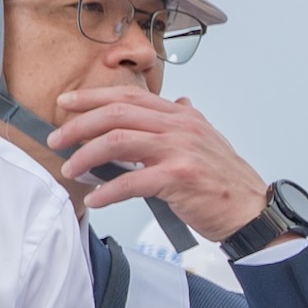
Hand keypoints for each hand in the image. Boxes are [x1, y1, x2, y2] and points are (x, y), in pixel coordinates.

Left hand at [41, 83, 272, 248]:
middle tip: (56, 139)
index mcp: (182, 116)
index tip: (66, 103)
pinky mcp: (179, 178)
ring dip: (86, 155)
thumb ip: (185, 122)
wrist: (250, 210)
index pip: (130, 96)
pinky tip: (95, 199)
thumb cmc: (222, 181)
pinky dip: (107, 191)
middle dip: (79, 125)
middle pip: (117, 114)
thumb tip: (177, 101)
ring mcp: (180, 150)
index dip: (94, 97)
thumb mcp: (206, 140)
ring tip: (70, 169)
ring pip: (118, 141)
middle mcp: (180, 127)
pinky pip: (131, 181)